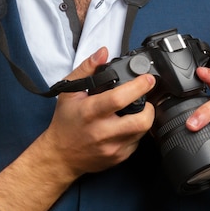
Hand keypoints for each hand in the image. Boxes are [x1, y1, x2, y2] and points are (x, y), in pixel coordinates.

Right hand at [42, 48, 155, 178]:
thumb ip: (87, 69)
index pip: (119, 99)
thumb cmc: (65, 122)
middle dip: (149, 106)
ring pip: (143, 132)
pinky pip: (137, 142)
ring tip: (135, 110)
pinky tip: (125, 126)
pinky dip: (136, 131)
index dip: (138, 87)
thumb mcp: (69, 91)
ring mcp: (113, 148)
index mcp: (90, 112)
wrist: (60, 156)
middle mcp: (103, 132)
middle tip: (145, 99)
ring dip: (144, 118)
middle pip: (141, 121)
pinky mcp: (119, 158)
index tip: (147, 79)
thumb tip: (103, 53)